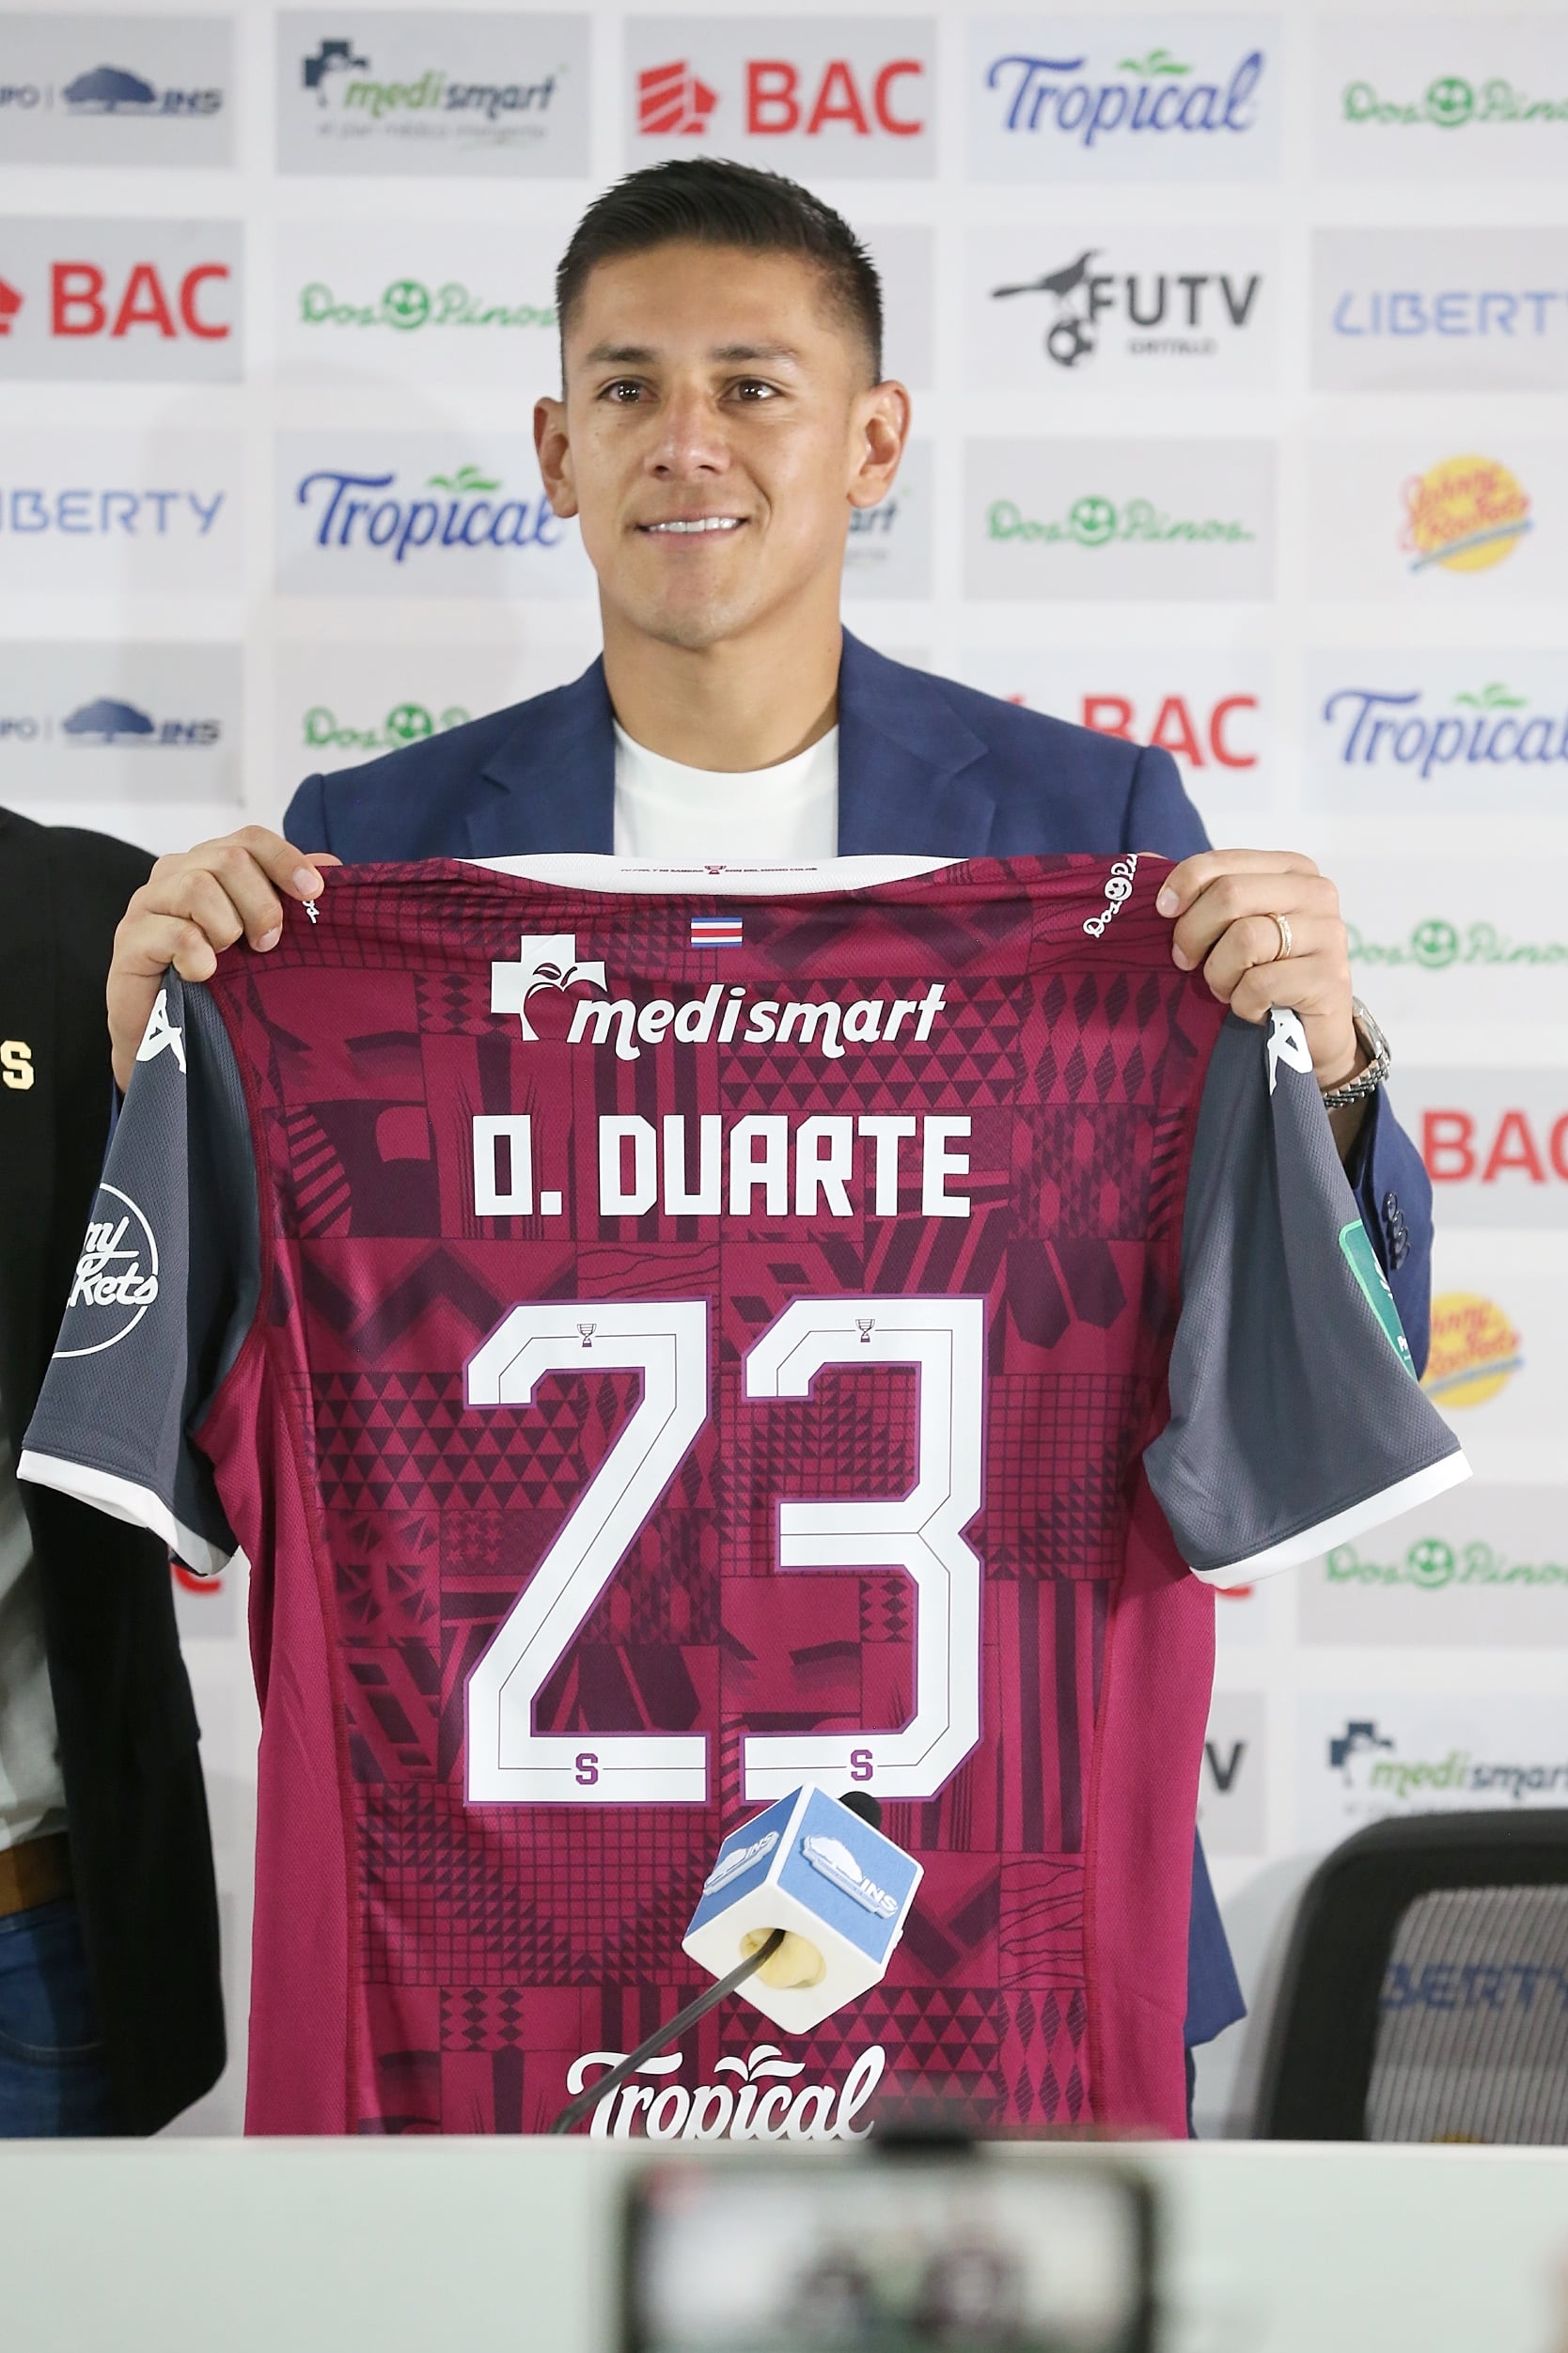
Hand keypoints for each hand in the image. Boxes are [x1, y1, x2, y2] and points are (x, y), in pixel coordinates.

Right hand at [109, 827, 339, 1090]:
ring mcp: (148, 903)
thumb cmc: (219, 983)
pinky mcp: (130, 940)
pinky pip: (176, 933)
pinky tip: (204, 974)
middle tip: (268, 944)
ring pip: (198, 887)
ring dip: (228, 928)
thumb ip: (290, 898)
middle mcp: (175, 873)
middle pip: (229, 858)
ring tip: (228, 957)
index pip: (249, 838)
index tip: (313, 893)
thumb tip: (331, 863)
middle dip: (261, 904)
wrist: (165, 1037)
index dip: (285, 859)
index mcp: (209, 864)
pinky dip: (199, 956)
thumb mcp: (261, 937)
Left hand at [1156, 846, 1363, 1095]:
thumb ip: (1197, 893)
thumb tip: (1144, 861)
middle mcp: (1317, 893)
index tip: (1163, 911)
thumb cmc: (1262, 973)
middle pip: (1231, 895)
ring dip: (1219, 974)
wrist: (1310, 1033)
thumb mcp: (1229, 928)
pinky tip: (1254, 1009)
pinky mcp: (1330, 977)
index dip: (1184, 883)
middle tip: (1186, 961)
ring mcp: (1329, 933)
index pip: (1225, 862)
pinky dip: (1243, 1003)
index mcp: (1292, 870)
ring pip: (1244, 939)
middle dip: (1194, 933)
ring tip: (1228, 988)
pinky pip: (1260, 984)